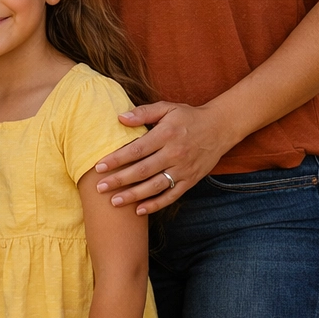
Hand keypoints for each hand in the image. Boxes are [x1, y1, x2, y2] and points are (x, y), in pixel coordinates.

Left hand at [93, 100, 241, 214]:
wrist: (219, 129)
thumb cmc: (188, 117)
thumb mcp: (167, 107)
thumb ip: (144, 112)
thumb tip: (120, 117)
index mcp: (165, 134)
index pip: (136, 149)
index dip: (116, 159)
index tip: (99, 166)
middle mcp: (174, 154)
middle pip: (142, 171)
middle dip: (119, 180)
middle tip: (100, 188)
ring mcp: (183, 169)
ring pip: (154, 186)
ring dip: (133, 196)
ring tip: (114, 202)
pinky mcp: (190, 181)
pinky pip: (171, 196)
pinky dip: (155, 205)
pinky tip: (139, 210)